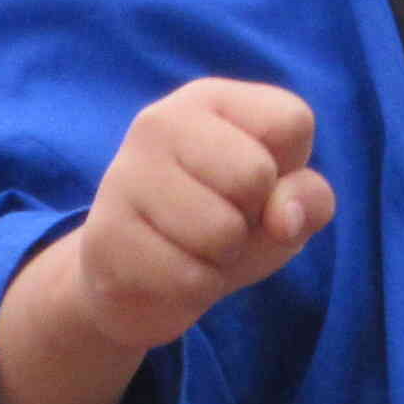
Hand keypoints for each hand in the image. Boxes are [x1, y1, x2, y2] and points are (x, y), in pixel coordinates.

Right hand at [0, 79, 333, 403]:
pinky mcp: (100, 248)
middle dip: (251, 225)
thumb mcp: (275, 217)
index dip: (290, 172)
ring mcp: (121, 184)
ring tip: (189, 262)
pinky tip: (162, 290)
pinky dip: (187, 300)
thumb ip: (303, 204)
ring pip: (219, 232)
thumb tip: (292, 206)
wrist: (117, 291)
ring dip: (217, 267)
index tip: (264, 190)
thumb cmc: (213, 234)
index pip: (290, 123)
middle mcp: (159, 127)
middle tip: (218, 236)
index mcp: (209, 103)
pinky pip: (183, 284)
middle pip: (254, 179)